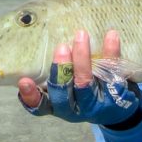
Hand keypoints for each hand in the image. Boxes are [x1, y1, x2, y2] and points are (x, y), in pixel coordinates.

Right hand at [17, 29, 141, 127]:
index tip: (24, 81)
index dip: (31, 96)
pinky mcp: (116, 96)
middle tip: (61, 47)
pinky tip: (111, 35)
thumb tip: (37, 32)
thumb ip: (51, 69)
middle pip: (64, 93)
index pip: (39, 106)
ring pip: (86, 83)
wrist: (117, 108)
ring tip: (81, 35)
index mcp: (56, 106)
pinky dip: (111, 53)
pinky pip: (113, 73)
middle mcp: (74, 108)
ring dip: (82, 59)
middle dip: (61, 70)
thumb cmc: (80, 89)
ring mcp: (95, 104)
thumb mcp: (65, 86)